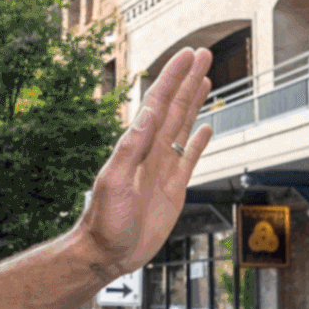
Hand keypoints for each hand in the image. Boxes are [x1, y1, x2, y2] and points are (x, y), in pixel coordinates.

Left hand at [77, 47, 214, 276]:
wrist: (106, 254)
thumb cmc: (104, 222)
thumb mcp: (115, 182)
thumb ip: (131, 149)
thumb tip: (146, 115)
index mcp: (135, 146)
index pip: (159, 103)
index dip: (173, 78)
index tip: (187, 56)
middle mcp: (150, 153)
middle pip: (175, 108)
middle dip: (188, 80)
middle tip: (203, 54)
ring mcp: (162, 169)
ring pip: (183, 127)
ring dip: (194, 102)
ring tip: (205, 79)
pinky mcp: (173, 189)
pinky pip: (189, 158)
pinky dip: (198, 142)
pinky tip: (205, 127)